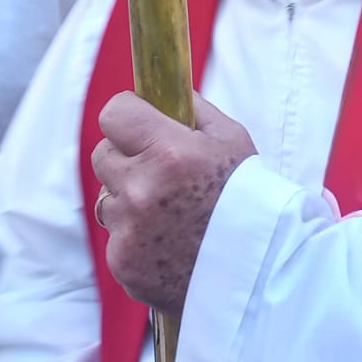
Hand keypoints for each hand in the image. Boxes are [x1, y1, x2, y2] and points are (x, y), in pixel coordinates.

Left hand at [91, 91, 257, 316]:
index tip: (139, 121)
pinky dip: (136, 237)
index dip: (128, 114)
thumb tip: (165, 91)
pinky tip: (169, 241)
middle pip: (104, 154)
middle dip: (127, 157)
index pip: (114, 113)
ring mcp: (128, 230)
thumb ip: (194, 110)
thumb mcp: (232, 140)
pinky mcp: (122, 262)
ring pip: (108, 198)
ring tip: (171, 212)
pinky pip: (116, 236)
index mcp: (169, 152)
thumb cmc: (249, 198)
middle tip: (159, 169)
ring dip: (129, 199)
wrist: (257, 270)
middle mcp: (141, 189)